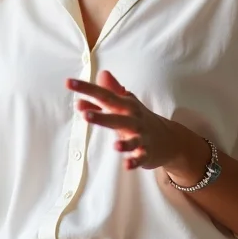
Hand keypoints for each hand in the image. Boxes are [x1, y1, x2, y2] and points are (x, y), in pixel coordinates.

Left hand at [67, 70, 196, 170]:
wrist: (169, 138)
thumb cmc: (139, 118)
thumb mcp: (126, 102)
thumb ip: (110, 91)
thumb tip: (100, 73)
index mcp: (125, 105)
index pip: (103, 94)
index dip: (86, 88)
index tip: (68, 83)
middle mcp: (133, 119)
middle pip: (116, 117)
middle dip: (101, 116)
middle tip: (84, 114)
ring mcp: (142, 137)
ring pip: (132, 139)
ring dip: (124, 143)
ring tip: (115, 146)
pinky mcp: (147, 153)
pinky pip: (140, 158)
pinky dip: (135, 161)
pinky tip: (127, 165)